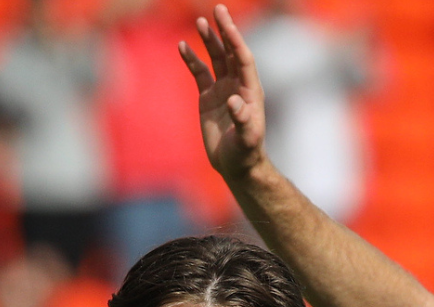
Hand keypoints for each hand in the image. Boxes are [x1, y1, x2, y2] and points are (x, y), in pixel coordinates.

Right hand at [179, 4, 266, 179]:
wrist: (235, 165)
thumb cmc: (245, 153)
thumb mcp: (246, 139)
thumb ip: (243, 121)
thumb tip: (236, 101)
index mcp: (251, 91)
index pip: (242, 59)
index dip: (235, 40)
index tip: (226, 22)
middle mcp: (238, 85)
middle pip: (230, 52)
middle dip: (224, 31)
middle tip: (218, 9)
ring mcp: (222, 89)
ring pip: (215, 59)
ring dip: (208, 40)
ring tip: (201, 21)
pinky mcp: (208, 97)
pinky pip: (199, 73)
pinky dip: (191, 59)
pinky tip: (182, 46)